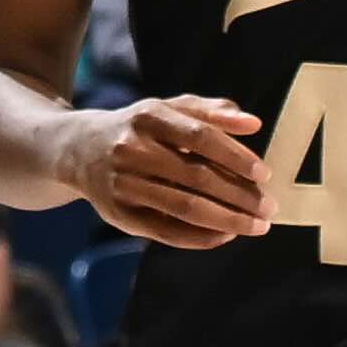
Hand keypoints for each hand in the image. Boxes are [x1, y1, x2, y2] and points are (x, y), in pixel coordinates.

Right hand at [80, 90, 271, 247]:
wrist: (76, 149)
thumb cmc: (137, 128)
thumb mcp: (167, 109)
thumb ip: (210, 112)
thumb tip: (253, 123)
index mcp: (150, 116)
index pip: (200, 137)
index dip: (235, 156)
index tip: (265, 174)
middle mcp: (133, 148)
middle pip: (196, 176)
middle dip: (239, 195)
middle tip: (269, 207)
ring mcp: (125, 183)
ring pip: (185, 207)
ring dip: (227, 220)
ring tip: (257, 226)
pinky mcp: (120, 214)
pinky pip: (167, 232)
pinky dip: (201, 237)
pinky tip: (226, 235)